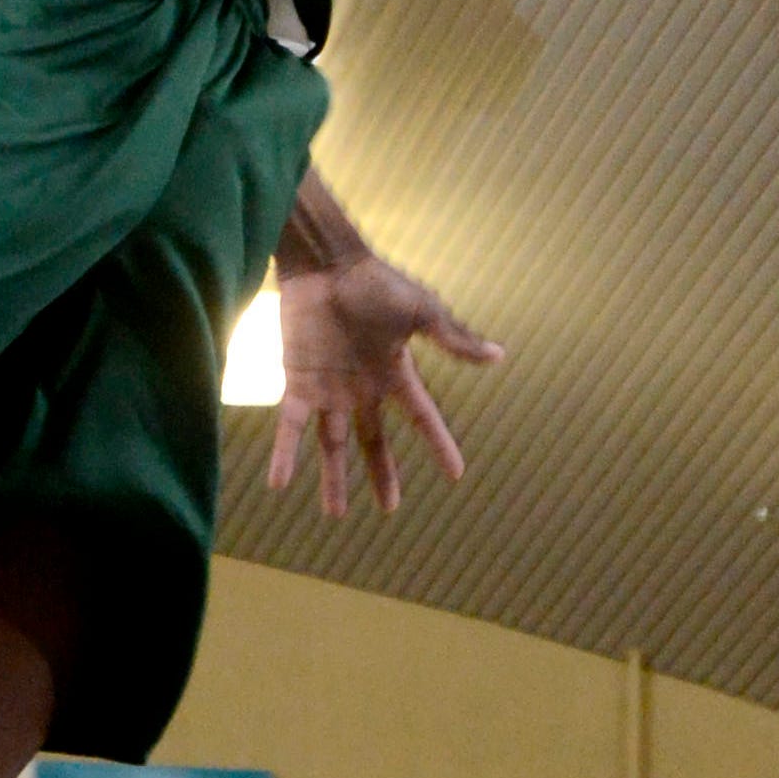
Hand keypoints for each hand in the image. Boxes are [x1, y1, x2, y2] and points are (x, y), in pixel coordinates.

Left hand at [265, 254, 493, 516]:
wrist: (326, 263)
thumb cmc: (375, 282)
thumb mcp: (421, 312)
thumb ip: (454, 340)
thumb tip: (499, 356)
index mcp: (394, 373)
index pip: (423, 417)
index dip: (439, 445)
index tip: (457, 474)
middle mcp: (362, 388)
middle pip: (374, 441)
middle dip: (381, 474)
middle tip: (390, 509)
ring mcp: (329, 388)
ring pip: (332, 444)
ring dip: (333, 478)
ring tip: (335, 514)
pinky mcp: (298, 383)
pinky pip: (292, 427)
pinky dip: (286, 454)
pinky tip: (279, 484)